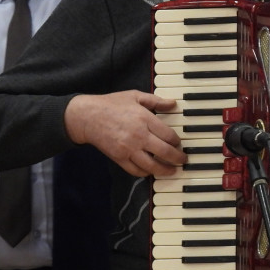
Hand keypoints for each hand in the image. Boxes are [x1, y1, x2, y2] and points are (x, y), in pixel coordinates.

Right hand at [64, 90, 185, 176]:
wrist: (87, 116)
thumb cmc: (111, 104)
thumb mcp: (135, 96)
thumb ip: (156, 101)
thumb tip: (173, 103)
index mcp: (145, 119)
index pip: (169, 135)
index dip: (178, 142)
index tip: (179, 144)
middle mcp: (139, 136)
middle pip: (165, 152)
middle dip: (178, 159)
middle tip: (183, 161)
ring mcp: (129, 149)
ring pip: (152, 166)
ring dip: (165, 170)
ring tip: (172, 171)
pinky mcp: (119, 158)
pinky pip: (136, 170)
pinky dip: (146, 173)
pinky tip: (152, 171)